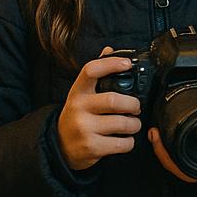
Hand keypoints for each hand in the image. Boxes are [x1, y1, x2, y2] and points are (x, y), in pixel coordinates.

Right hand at [57, 46, 141, 170]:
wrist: (59, 147)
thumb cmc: (78, 116)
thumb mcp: (82, 94)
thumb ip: (97, 74)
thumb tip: (109, 49)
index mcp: (78, 92)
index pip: (91, 70)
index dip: (111, 63)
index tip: (128, 64)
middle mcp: (79, 108)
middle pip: (114, 100)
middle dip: (133, 104)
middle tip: (136, 107)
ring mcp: (84, 129)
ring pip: (122, 123)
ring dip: (135, 124)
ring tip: (133, 124)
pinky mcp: (91, 148)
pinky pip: (121, 143)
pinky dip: (130, 142)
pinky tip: (126, 139)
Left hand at [149, 83, 196, 182]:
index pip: (179, 164)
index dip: (163, 151)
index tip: (156, 135)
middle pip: (172, 164)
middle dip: (159, 149)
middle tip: (152, 131)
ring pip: (174, 164)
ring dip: (162, 151)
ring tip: (155, 133)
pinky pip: (179, 160)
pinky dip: (169, 151)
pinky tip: (166, 137)